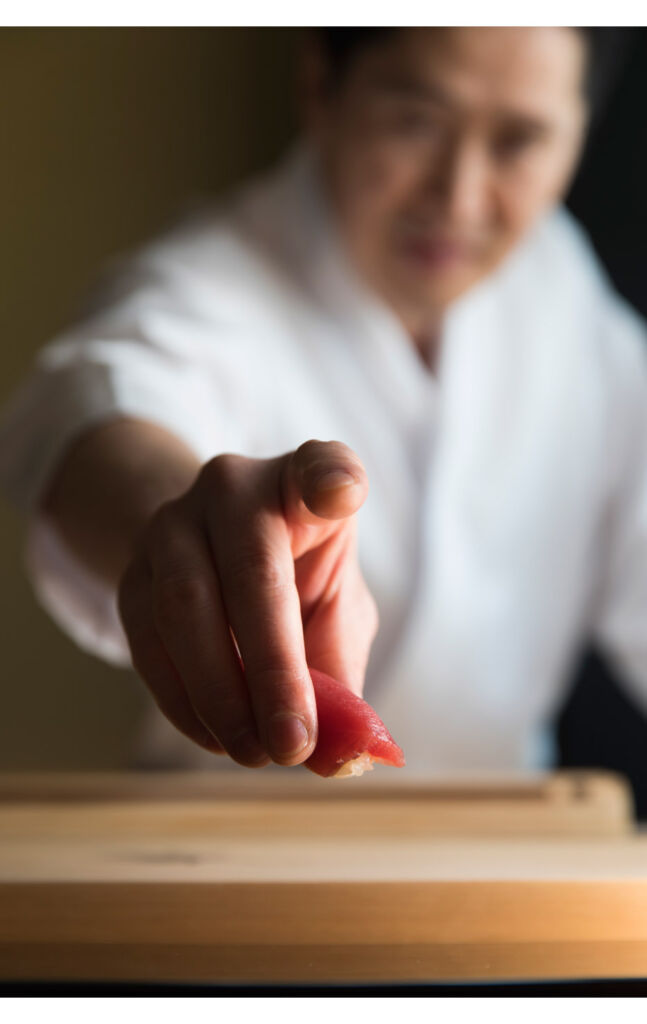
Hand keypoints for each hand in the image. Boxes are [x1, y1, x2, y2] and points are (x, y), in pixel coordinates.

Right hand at [117, 440, 377, 767]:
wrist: (210, 552)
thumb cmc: (296, 578)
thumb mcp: (336, 607)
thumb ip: (341, 673)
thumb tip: (336, 758)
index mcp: (301, 481)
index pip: (321, 465)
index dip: (331, 479)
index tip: (339, 495)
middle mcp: (233, 488)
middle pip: (250, 572)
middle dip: (271, 669)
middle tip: (292, 746)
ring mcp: (172, 524)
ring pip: (184, 609)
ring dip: (221, 697)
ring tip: (256, 752)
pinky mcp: (131, 572)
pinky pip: (148, 643)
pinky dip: (183, 702)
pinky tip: (217, 737)